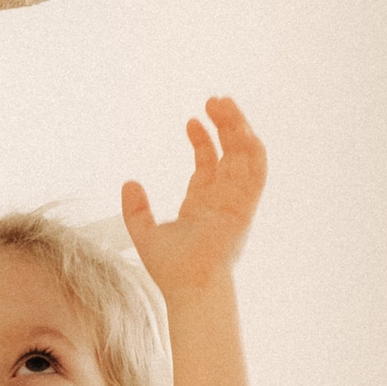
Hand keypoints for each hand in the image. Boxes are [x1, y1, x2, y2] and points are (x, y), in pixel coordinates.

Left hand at [121, 96, 265, 300]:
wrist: (189, 285)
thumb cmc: (171, 269)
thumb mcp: (145, 233)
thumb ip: (136, 209)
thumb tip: (129, 182)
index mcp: (203, 203)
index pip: (208, 162)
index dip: (202, 139)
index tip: (191, 119)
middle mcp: (223, 198)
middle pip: (230, 152)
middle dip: (224, 124)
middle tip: (212, 100)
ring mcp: (237, 200)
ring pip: (245, 155)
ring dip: (238, 128)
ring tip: (224, 104)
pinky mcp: (246, 204)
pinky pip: (257, 170)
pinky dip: (253, 148)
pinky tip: (241, 128)